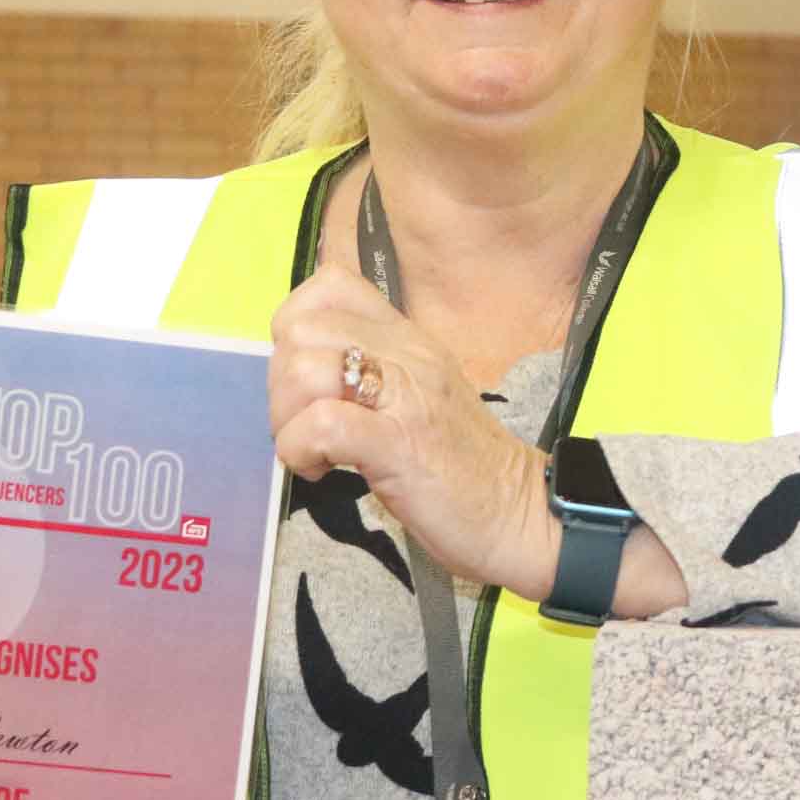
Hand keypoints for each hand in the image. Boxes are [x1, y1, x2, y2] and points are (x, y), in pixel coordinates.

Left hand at [270, 263, 559, 598]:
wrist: (519, 514)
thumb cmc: (462, 466)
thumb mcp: (419, 395)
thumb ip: (373, 369)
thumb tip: (303, 368)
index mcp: (409, 338)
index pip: (329, 285)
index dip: (295, 328)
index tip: (308, 380)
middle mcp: (407, 354)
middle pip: (300, 329)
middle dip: (281, 383)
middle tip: (303, 425)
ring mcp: (405, 396)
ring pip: (303, 370)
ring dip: (288, 419)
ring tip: (313, 450)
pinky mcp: (398, 443)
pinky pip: (321, 425)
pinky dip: (301, 450)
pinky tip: (321, 470)